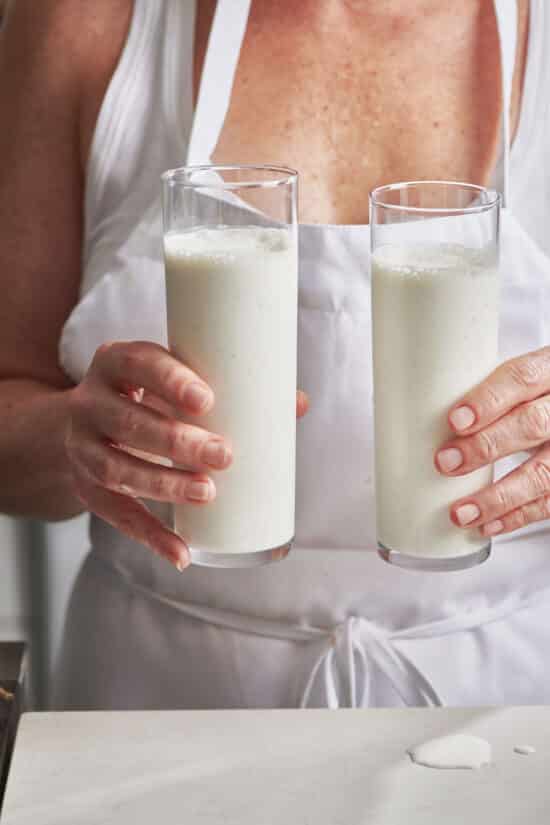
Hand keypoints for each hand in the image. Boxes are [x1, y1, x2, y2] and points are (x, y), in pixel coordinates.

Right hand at [66, 341, 307, 569]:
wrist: (83, 424)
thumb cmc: (147, 397)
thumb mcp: (172, 383)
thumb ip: (230, 389)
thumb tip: (297, 403)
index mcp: (116, 364)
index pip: (137, 363)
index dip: (169, 381)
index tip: (207, 399)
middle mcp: (89, 403)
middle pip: (129, 422)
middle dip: (177, 442)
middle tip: (225, 455)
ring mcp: (82, 448)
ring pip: (117, 469)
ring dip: (164, 485)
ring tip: (207, 492)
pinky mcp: (87, 489)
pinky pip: (117, 516)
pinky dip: (151, 536)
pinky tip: (181, 553)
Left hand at [435, 347, 549, 538]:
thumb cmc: (525, 393)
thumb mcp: (508, 380)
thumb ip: (477, 393)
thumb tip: (412, 415)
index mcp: (548, 370)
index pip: (522, 378)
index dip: (489, 400)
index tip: (455, 420)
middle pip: (532, 424)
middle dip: (486, 447)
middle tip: (445, 462)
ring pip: (543, 473)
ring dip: (498, 497)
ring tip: (462, 511)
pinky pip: (549, 502)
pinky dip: (516, 517)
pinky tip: (487, 525)